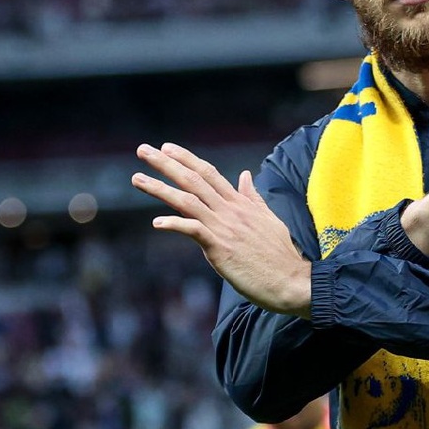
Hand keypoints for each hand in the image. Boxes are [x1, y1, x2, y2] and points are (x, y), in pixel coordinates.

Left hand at [130, 142, 311, 317]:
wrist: (292, 281)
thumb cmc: (279, 255)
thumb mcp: (269, 219)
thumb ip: (252, 197)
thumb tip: (245, 175)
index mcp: (240, 203)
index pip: (209, 173)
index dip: (186, 158)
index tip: (166, 148)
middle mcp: (230, 210)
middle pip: (193, 180)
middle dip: (165, 164)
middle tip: (142, 150)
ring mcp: (224, 227)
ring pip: (187, 200)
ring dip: (159, 189)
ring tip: (137, 179)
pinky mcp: (221, 248)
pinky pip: (193, 230)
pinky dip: (174, 224)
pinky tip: (157, 223)